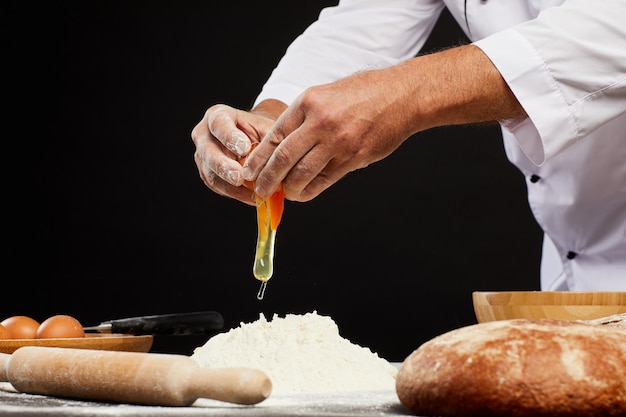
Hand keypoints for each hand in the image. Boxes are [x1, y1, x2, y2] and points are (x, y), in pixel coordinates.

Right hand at [191, 103, 281, 204]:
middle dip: (223, 166)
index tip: (244, 148)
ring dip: (231, 186)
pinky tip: (253, 197)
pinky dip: (236, 194)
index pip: (218, 124)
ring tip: (252, 193)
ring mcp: (203, 156)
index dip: (229, 136)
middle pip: (208, 151)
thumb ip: (270, 140)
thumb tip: (280, 160)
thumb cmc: (261, 131)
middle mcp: (204, 134)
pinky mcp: (207, 173)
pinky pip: (219, 187)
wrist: (254, 140)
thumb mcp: (267, 128)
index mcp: (218, 115)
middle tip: (238, 177)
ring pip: (211, 173)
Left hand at [242, 45, 525, 201]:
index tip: (250, 171)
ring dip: (288, 188)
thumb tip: (283, 146)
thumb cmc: (364, 93)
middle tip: (259, 190)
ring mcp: (338, 142)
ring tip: (283, 194)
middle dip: (267, 179)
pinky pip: (325, 180)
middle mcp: (320, 122)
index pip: (274, 135)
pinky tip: (303, 193)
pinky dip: (310, 190)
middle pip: (283, 158)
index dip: (259, 158)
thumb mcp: (327, 93)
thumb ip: (305, 117)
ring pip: (302, 173)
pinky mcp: (354, 158)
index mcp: (308, 102)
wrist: (403, 96)